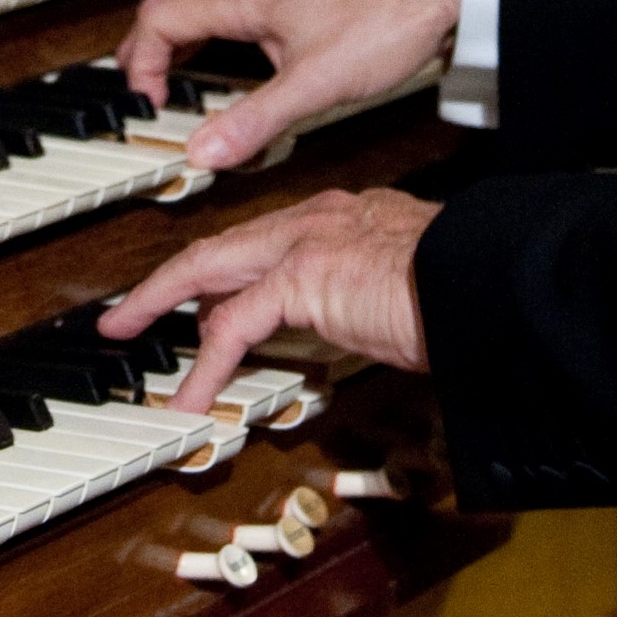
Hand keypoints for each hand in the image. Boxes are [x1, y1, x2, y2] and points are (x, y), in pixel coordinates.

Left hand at [100, 188, 440, 410]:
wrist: (488, 281)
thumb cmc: (470, 290)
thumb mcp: (413, 289)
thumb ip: (377, 299)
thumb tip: (369, 327)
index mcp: (346, 217)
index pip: (266, 239)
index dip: (229, 267)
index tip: (207, 291)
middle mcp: (319, 219)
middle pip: (222, 246)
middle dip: (171, 278)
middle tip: (132, 306)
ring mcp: (306, 244)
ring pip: (208, 271)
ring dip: (161, 306)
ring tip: (129, 333)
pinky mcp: (299, 280)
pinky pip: (233, 327)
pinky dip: (204, 367)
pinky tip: (189, 399)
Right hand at [116, 0, 462, 171]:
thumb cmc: (386, 18)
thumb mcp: (315, 85)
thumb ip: (254, 121)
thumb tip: (203, 152)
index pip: (159, 20)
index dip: (142, 64)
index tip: (150, 103)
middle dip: (150, 43)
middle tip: (146, 83)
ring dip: (183, 29)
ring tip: (182, 69)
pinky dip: (220, 23)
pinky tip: (245, 49)